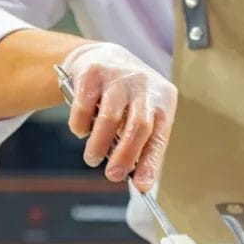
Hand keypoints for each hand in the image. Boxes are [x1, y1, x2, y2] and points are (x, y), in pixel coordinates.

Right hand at [61, 42, 177, 191]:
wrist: (101, 59)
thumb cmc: (126, 98)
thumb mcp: (143, 115)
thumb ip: (144, 146)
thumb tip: (142, 182)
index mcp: (163, 99)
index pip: (159, 136)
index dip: (150, 162)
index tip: (142, 185)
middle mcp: (144, 84)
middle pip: (139, 126)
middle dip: (124, 156)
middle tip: (112, 175)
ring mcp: (118, 76)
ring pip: (109, 118)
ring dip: (98, 146)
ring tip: (92, 158)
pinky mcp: (92, 73)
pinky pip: (83, 108)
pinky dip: (80, 126)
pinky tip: (82, 130)